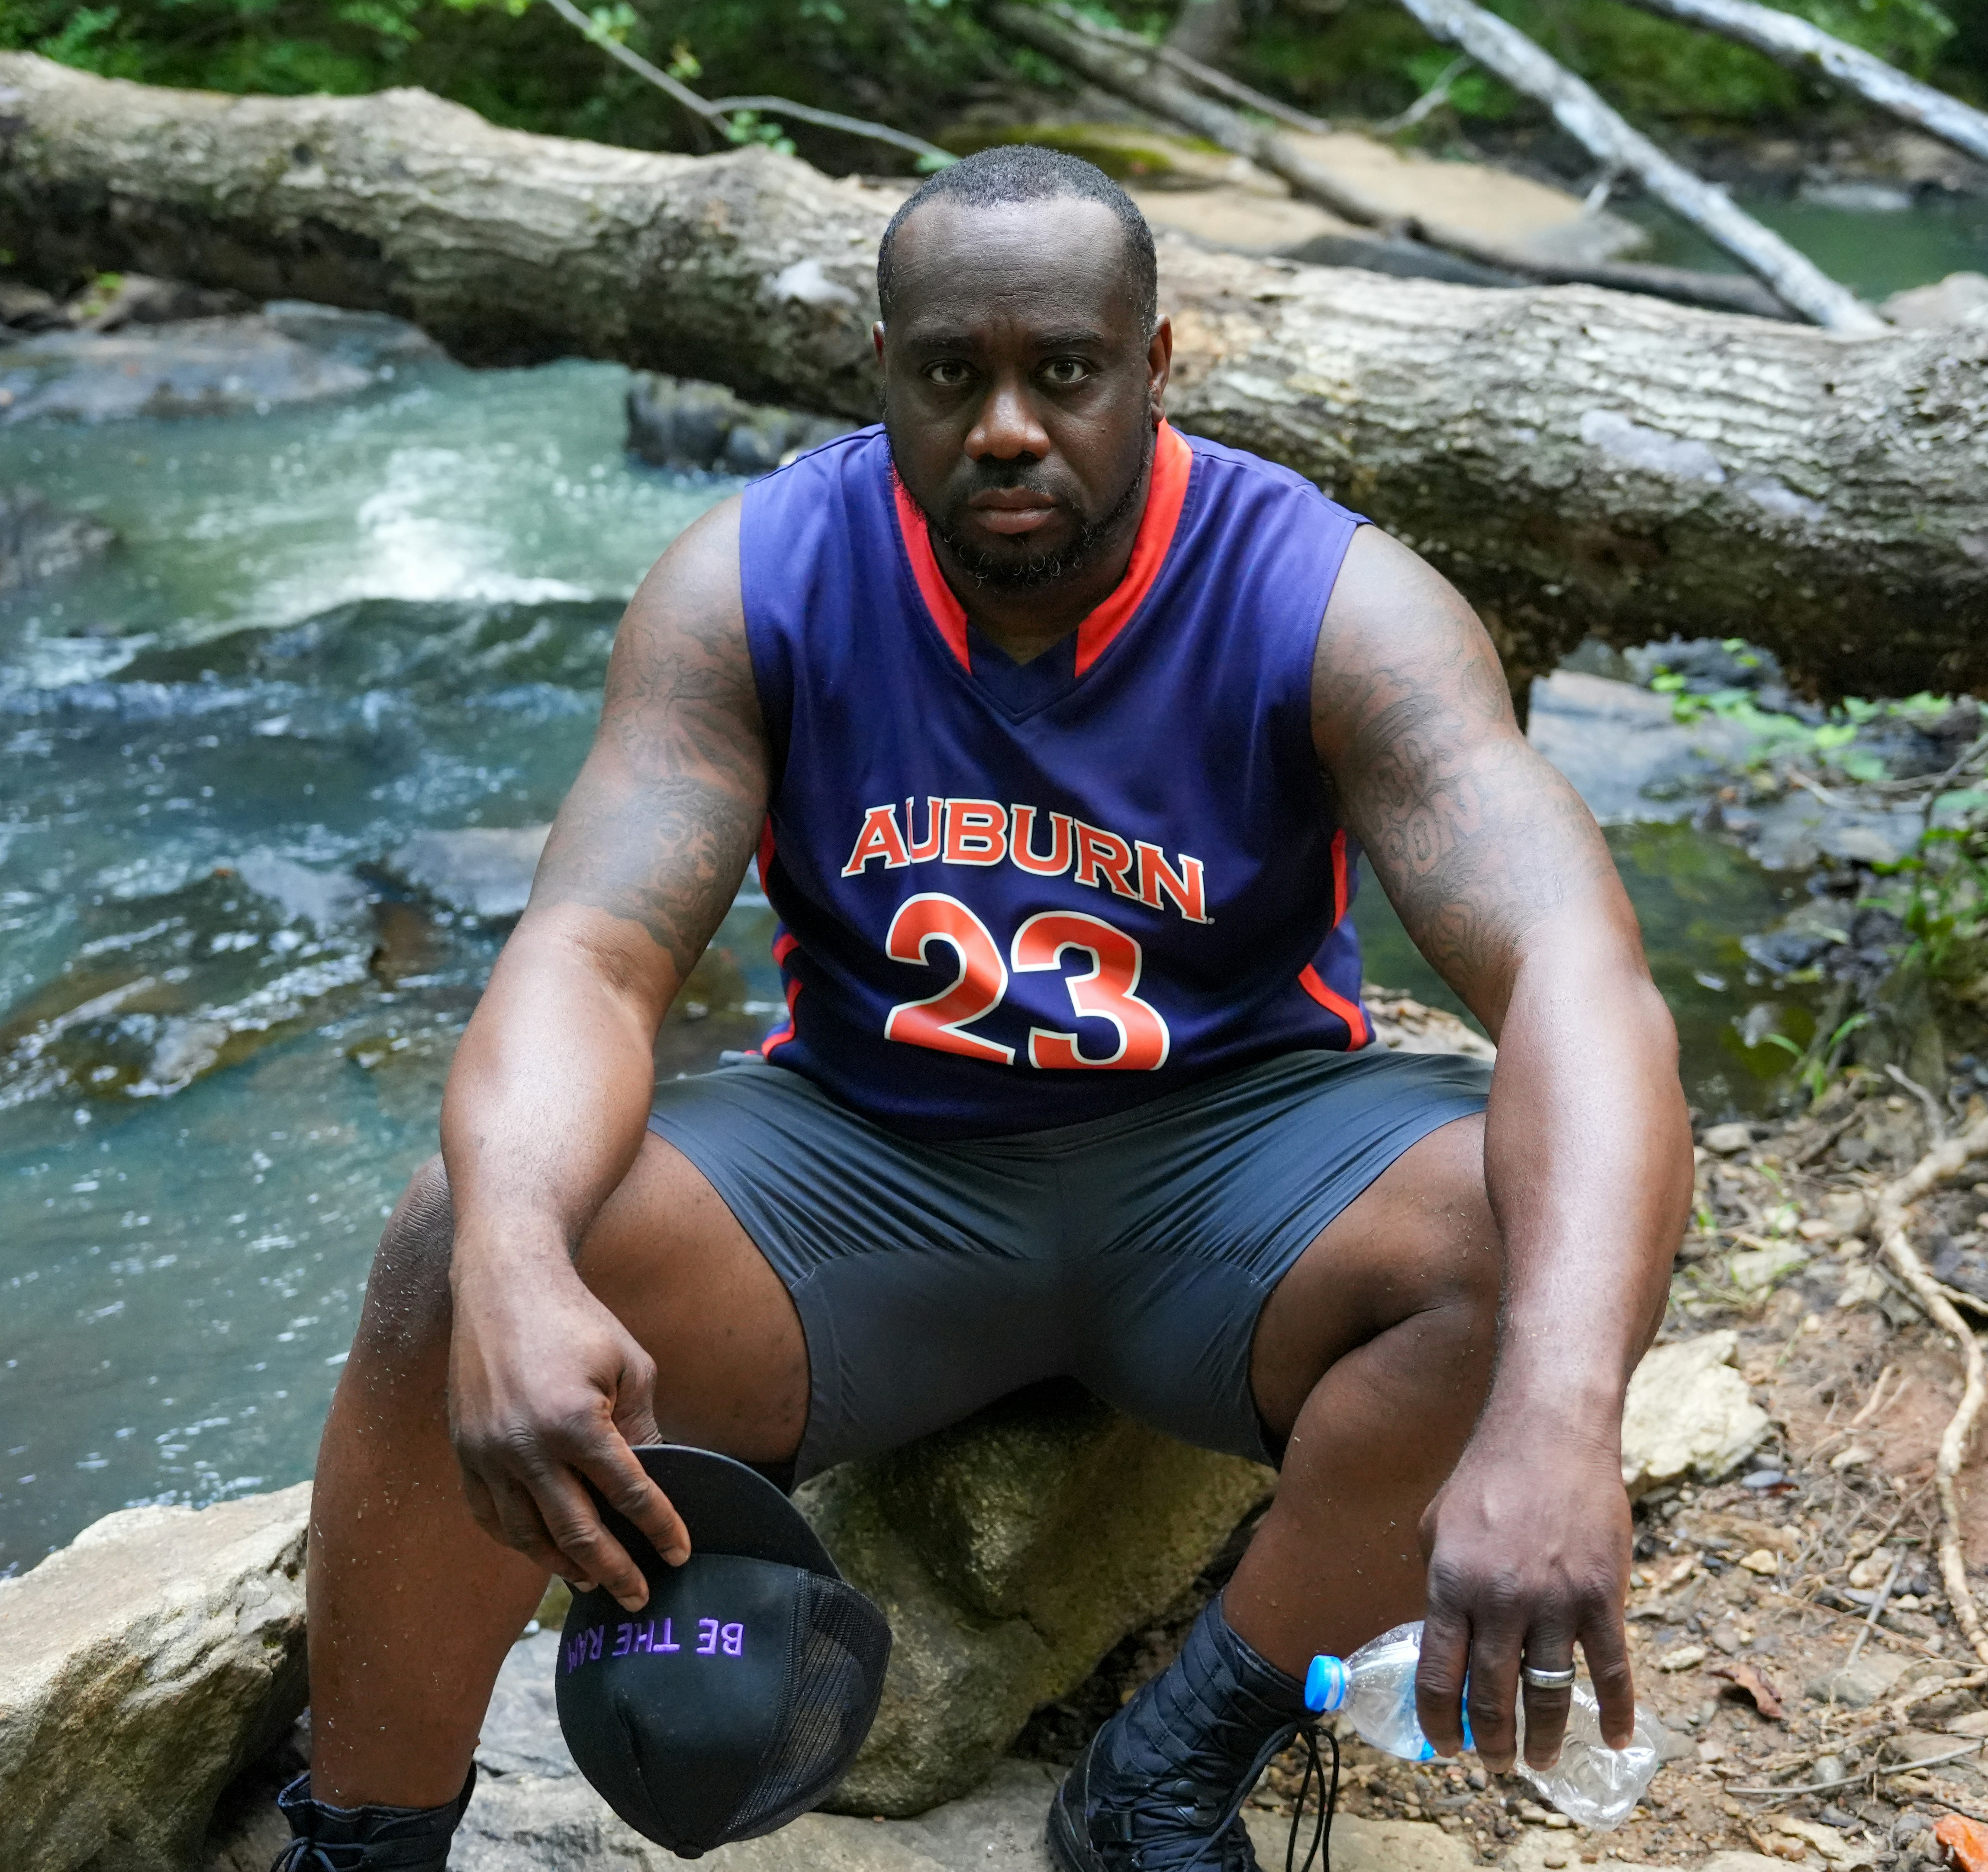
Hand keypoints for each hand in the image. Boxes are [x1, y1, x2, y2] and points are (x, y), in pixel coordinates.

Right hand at [447, 1249, 689, 1611]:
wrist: (504, 1284)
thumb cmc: (577, 1320)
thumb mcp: (629, 1365)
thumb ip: (643, 1427)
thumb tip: (659, 1480)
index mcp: (576, 1422)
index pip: (629, 1493)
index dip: (660, 1529)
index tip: (680, 1554)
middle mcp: (525, 1447)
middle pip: (577, 1532)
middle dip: (615, 1570)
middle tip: (639, 1598)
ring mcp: (487, 1453)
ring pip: (527, 1535)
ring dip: (563, 1565)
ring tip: (592, 1581)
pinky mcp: (463, 1450)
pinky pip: (489, 1515)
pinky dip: (518, 1540)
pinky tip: (542, 1550)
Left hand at [1413, 1406, 1634, 1772]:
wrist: (1549, 1433)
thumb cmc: (1487, 1478)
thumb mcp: (1437, 1528)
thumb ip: (1437, 1589)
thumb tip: (1441, 1649)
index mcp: (1451, 1584)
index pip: (1439, 1677)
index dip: (1440, 1725)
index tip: (1447, 1748)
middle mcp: (1501, 1599)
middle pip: (1493, 1696)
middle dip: (1491, 1744)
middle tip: (1496, 1766)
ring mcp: (1556, 1600)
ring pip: (1549, 1695)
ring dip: (1544, 1740)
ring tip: (1540, 1763)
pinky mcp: (1603, 1596)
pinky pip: (1611, 1671)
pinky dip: (1614, 1713)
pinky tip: (1611, 1739)